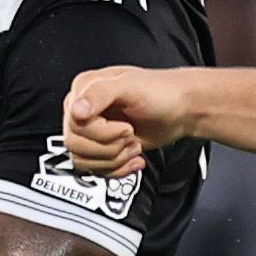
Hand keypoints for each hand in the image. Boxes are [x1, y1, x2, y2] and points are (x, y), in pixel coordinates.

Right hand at [61, 65, 196, 176]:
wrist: (181, 110)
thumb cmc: (161, 92)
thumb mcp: (130, 85)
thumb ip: (99, 94)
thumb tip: (76, 110)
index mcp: (84, 89)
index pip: (73, 124)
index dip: (100, 132)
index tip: (124, 127)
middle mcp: (84, 110)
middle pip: (75, 144)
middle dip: (109, 147)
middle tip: (129, 136)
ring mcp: (93, 131)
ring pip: (83, 161)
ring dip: (114, 159)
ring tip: (132, 145)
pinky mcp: (103, 148)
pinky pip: (96, 170)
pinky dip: (118, 169)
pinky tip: (133, 157)